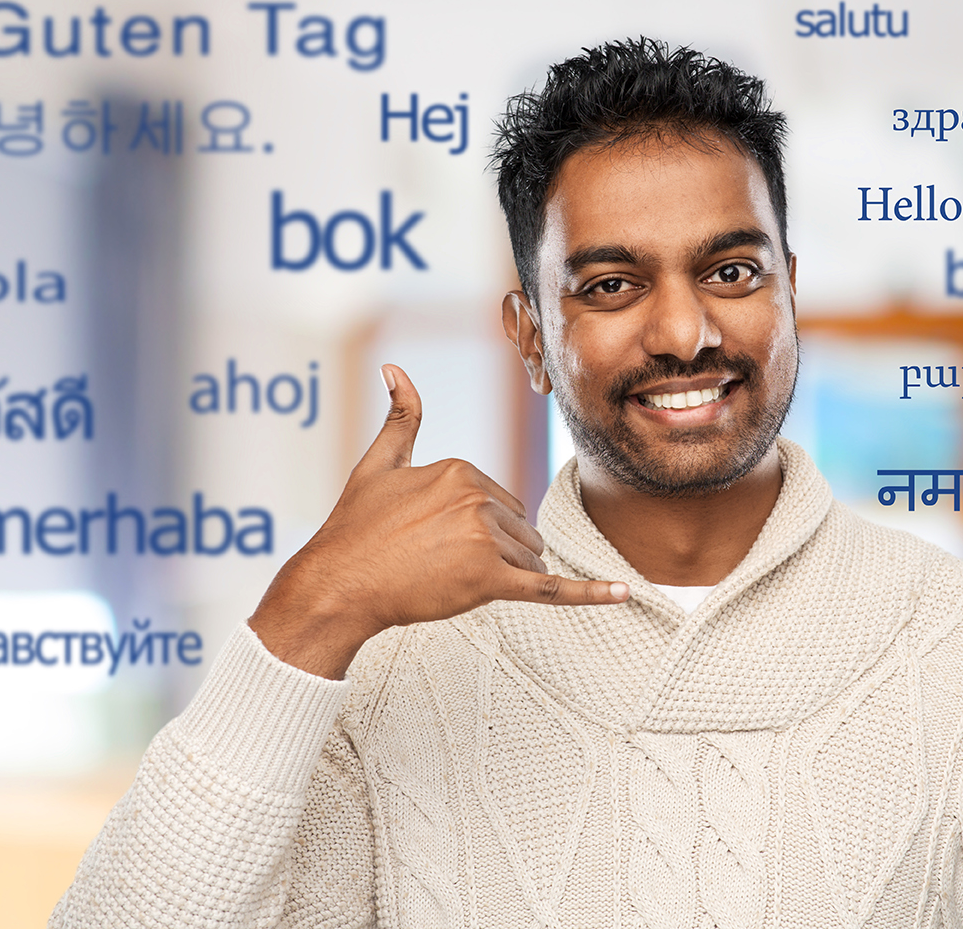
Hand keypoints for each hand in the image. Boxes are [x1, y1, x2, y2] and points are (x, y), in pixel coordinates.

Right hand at [248, 363, 628, 677]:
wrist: (338, 585)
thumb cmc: (355, 528)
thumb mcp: (378, 465)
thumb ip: (400, 417)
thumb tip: (394, 368)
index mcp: (462, 469)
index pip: (503, 503)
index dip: (476, 528)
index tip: (433, 538)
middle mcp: (478, 499)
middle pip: (521, 530)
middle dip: (494, 552)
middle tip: (439, 562)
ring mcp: (485, 540)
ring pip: (529, 559)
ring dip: (501, 575)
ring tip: (448, 578)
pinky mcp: (489, 581)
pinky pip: (551, 589)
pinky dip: (590, 594)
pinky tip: (624, 593)